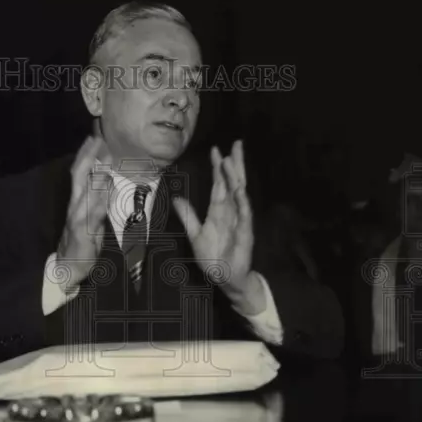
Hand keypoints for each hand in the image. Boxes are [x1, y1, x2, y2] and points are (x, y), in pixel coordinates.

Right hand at [55, 136, 111, 289]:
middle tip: (98, 139)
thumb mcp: (91, 217)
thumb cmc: (82, 242)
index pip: (80, 173)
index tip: (94, 138)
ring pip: (86, 192)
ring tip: (104, 160)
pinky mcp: (82, 232)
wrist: (67, 268)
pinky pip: (91, 215)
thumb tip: (106, 180)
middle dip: (88, 157)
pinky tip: (105, 191)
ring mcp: (78, 218)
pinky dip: (98, 202)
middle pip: (79, 176)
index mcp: (78, 201)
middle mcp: (76, 206)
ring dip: (95, 175)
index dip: (85, 155)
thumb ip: (97, 199)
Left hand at [172, 140, 264, 312]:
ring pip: (238, 193)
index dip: (217, 167)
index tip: (216, 149)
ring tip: (232, 160)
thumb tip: (176, 199)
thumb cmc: (213, 256)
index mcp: (218, 210)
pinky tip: (240, 190)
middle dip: (234, 164)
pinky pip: (244, 214)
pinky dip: (242, 201)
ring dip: (235, 177)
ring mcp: (239, 220)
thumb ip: (188, 216)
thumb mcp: (195, 234)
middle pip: (232, 182)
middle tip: (236, 144)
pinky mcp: (244, 232)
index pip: (219, 183)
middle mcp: (230, 211)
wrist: (224, 277)